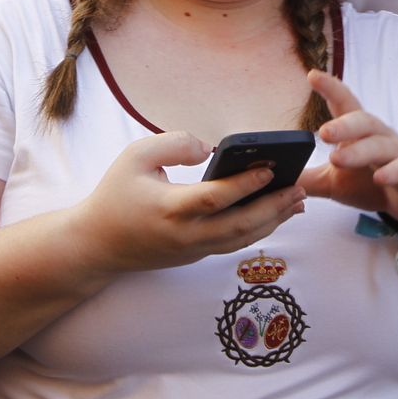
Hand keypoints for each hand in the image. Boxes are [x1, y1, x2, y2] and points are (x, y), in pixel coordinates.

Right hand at [71, 132, 304, 276]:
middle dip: (275, 207)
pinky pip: (233, 243)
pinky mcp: (195, 256)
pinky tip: (274, 214)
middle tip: (300, 187)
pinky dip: (257, 229)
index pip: (215, 198)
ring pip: (242, 239)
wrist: (97, 244)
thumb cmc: (115, 193)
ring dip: (273, 221)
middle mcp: (185, 235)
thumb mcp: (135, 156)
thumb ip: (174, 143)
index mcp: (169, 208)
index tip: (271, 168)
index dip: (246, 184)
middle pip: (240, 226)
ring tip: (298, 200)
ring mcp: (192, 250)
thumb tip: (210, 149)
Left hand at [297, 70, 397, 225]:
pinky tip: (379, 178)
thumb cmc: (369, 181)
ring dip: (359, 150)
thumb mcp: (333, 184)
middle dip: (342, 125)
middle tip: (323, 132)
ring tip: (337, 159)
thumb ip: (306, 179)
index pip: (343, 104)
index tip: (311, 75)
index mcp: (357, 132)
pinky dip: (392, 172)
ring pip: (379, 144)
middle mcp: (377, 135)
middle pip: (361, 121)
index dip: (330, 87)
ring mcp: (396, 152)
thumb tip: (273, 178)